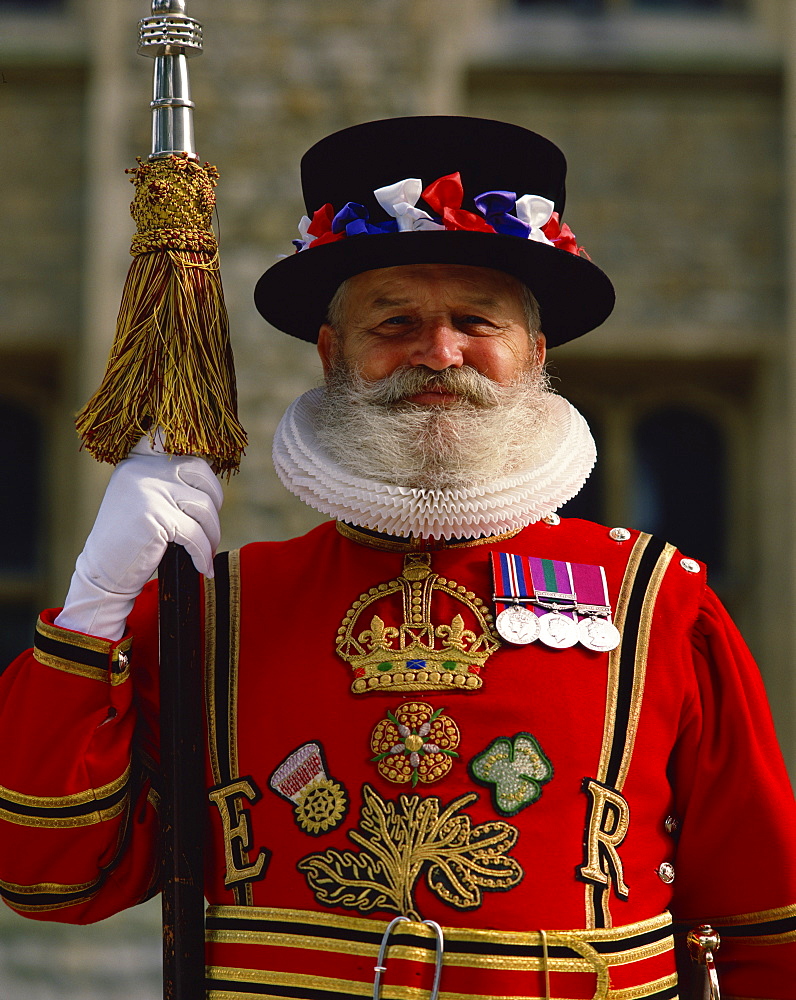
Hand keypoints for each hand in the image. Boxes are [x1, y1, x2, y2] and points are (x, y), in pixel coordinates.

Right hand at [55, 433, 223, 640]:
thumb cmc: (131, 538)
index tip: (207, 486)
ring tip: (206, 551)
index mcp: (139, 461)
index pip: (180, 444)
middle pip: (202, 473)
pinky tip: (203, 566)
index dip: (200, 460)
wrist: (103, 571)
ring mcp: (148, 490)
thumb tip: (212, 474)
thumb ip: (168, 480)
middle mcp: (143, 469)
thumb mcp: (144, 498)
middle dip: (214, 502)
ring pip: (203, 506)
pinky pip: (195, 534)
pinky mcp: (155, 517)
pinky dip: (203, 553)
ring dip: (211, 533)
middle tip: (209, 528)